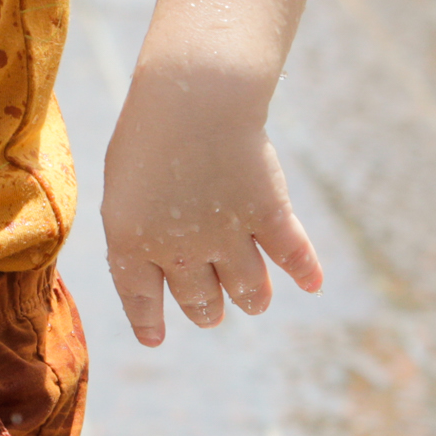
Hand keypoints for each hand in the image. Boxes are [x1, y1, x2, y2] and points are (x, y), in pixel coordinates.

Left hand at [99, 64, 322, 345]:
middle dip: (206, 310)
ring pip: (247, 290)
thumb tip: (156, 256)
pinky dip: (305, 271)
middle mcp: (180, 250)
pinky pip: (292, 256)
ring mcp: (227, 237)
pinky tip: (312, 283)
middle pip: (199, 299)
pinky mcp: (268, 216)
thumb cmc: (148, 129)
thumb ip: (137, 221)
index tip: (154, 339)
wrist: (193, 96)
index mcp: (131, 240)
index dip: (148, 320)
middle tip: (210, 314)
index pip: (140, 296)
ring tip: (253, 300)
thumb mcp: (123, 179)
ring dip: (251, 298)